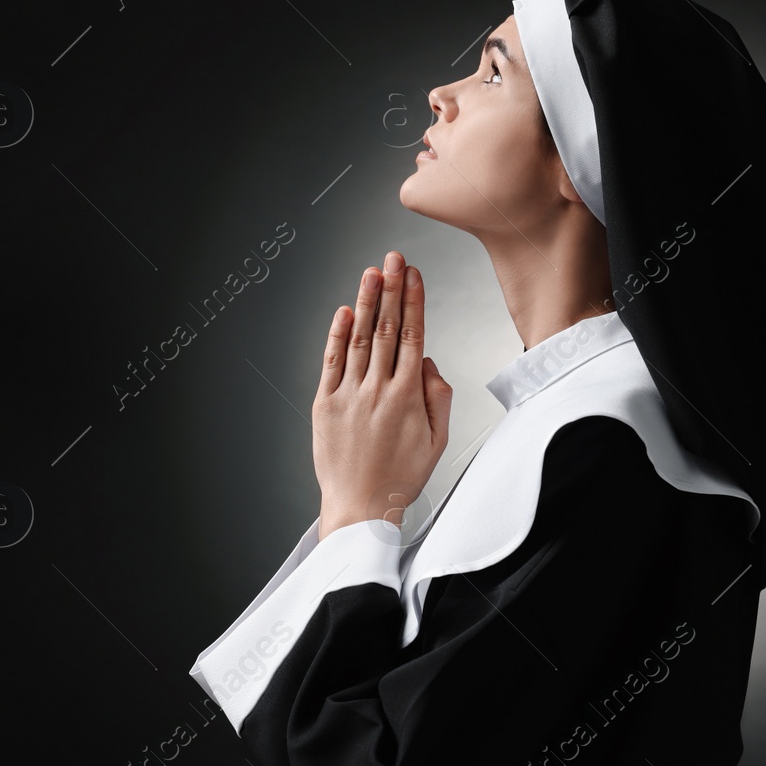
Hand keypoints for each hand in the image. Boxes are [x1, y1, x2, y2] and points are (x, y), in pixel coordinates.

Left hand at [312, 250, 452, 540]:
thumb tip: (429, 362)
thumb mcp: (438, 441)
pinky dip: (338, 335)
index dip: (414, 301)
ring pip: (360, 339)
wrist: (360, 508)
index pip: (414, 336)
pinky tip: (344, 312)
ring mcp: (349, 395)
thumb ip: (439, 397)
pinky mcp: (325, 405)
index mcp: (407, 397)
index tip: (414, 274)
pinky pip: (331, 362)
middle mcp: (377, 390)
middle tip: (394, 258)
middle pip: (388, 329)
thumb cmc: (400, 477)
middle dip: (391, 288)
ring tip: (371, 273)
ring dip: (366, 303)